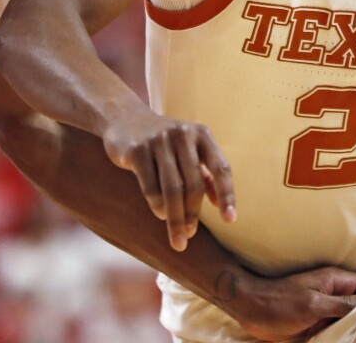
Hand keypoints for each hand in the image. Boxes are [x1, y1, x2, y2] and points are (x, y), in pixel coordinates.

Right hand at [102, 107, 235, 250]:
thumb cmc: (164, 143)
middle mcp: (182, 134)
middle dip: (193, 214)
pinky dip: (157, 205)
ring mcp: (158, 140)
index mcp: (202, 134)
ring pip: (172, 189)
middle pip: (194, 184)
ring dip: (176, 218)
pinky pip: (150, 186)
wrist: (125, 119)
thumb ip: (205, 173)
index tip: (229, 220)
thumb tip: (219, 204)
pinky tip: (161, 214)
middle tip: (189, 235)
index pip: (221, 168)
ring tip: (178, 237)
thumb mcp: (188, 150)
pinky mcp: (137, 150)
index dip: (227, 195)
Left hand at [229, 266, 355, 341]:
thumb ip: (343, 305)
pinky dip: (346, 336)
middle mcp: (335, 295)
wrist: (250, 310)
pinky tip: (355, 341)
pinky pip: (338, 331)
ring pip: (353, 319)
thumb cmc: (278, 302)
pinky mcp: (318, 325)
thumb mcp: (314, 304)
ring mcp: (327, 310)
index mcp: (336, 281)